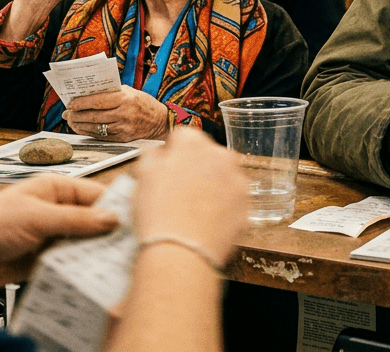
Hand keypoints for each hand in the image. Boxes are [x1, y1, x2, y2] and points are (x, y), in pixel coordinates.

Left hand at [0, 175, 117, 287]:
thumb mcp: (36, 218)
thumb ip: (76, 219)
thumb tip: (112, 218)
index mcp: (56, 189)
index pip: (97, 195)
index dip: (116, 208)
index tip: (136, 222)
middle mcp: (58, 210)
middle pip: (94, 221)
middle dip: (108, 233)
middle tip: (128, 247)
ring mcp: (53, 235)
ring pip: (86, 243)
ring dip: (95, 253)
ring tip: (113, 264)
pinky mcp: (48, 258)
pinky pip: (72, 262)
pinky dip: (81, 268)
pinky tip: (92, 275)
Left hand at [66, 85, 168, 140]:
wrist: (160, 121)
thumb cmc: (142, 102)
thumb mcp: (129, 92)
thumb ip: (111, 92)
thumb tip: (87, 93)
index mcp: (125, 98)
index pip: (98, 100)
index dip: (81, 102)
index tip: (70, 103)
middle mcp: (124, 113)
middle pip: (94, 115)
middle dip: (76, 114)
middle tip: (67, 113)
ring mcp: (124, 127)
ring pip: (96, 127)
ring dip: (80, 125)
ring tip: (71, 121)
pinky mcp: (124, 138)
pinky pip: (102, 136)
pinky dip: (89, 132)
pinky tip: (82, 129)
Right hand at [134, 129, 249, 266]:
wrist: (181, 252)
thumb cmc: (158, 215)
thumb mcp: (142, 177)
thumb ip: (152, 156)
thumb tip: (160, 154)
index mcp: (193, 144)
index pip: (183, 137)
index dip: (172, 153)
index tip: (167, 167)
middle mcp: (221, 157)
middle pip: (208, 156)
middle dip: (196, 168)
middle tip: (180, 191)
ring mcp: (238, 182)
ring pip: (224, 178)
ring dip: (213, 187)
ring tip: (193, 210)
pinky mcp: (247, 206)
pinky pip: (234, 202)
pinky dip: (223, 209)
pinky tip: (206, 223)